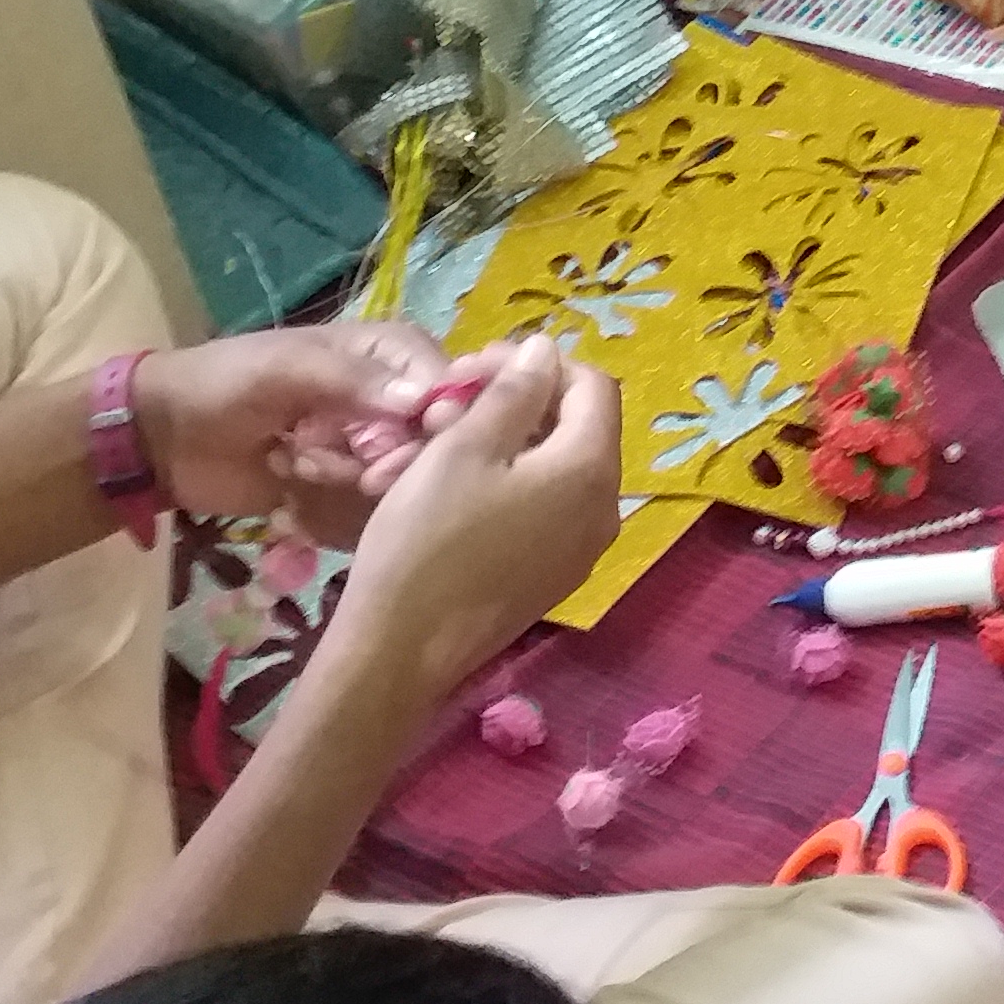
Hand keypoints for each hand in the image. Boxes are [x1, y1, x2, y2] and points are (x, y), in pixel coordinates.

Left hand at [130, 325, 455, 539]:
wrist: (162, 439)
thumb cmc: (224, 385)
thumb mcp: (285, 369)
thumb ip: (353, 381)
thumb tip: (424, 402)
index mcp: (391, 355)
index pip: (449, 388)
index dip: (435, 425)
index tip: (393, 458)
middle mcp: (393, 404)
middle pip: (434, 446)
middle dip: (387, 466)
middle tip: (347, 476)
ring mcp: (369, 452)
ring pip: (401, 486)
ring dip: (348, 490)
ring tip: (296, 476)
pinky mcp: (344, 493)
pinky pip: (368, 515)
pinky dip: (331, 516)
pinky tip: (290, 505)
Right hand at [312, 334, 623, 706]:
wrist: (397, 653)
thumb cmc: (427, 540)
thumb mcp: (464, 449)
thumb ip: (515, 392)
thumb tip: (548, 349)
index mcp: (593, 469)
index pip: (592, 386)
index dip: (536, 363)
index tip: (474, 366)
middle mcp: (605, 510)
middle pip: (573, 428)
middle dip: (510, 405)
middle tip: (443, 406)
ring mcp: (580, 550)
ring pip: (547, 471)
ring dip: (493, 446)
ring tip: (424, 446)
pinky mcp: (550, 578)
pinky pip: (537, 512)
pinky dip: (497, 487)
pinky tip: (438, 489)